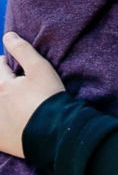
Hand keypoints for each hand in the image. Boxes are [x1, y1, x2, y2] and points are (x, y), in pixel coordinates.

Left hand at [0, 32, 65, 157]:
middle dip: (3, 82)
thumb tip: (8, 35)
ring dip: (4, 101)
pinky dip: (3, 122)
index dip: (4, 63)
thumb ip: (22, 50)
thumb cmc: (48, 96)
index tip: (12, 66)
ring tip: (16, 102)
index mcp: (2, 85)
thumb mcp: (40, 68)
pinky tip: (11, 121)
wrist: (54, 131)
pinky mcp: (0, 140)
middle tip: (15, 85)